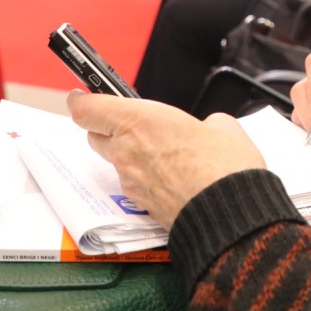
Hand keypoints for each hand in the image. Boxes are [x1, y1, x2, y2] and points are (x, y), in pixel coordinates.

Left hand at [67, 92, 264, 228]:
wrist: (229, 214)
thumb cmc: (224, 168)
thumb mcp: (222, 127)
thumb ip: (204, 123)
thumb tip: (208, 129)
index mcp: (138, 121)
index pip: (87, 109)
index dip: (81, 101)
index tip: (83, 96)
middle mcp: (126, 151)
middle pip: (96, 136)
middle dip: (108, 129)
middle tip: (132, 125)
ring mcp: (131, 181)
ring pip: (117, 162)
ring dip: (132, 157)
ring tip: (166, 156)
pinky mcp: (141, 205)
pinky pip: (135, 184)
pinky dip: (147, 179)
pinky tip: (175, 179)